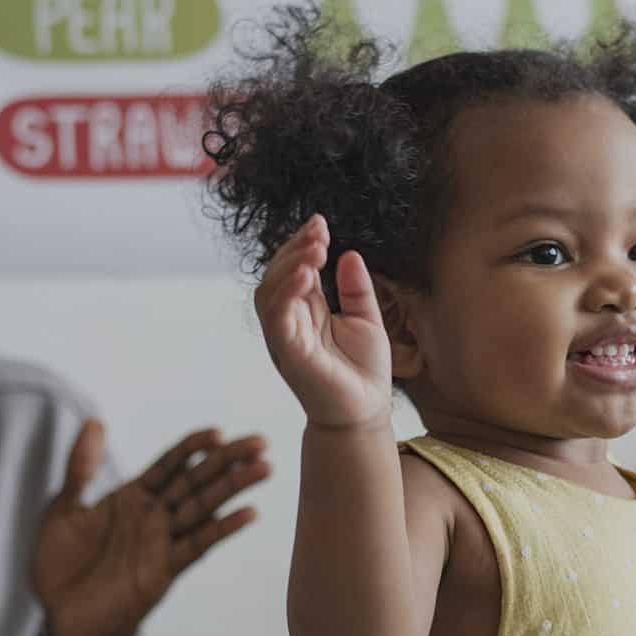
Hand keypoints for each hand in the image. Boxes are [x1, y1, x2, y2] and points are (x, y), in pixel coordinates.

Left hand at [32, 421, 269, 635]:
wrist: (58, 620)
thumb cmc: (59, 567)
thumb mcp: (63, 509)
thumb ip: (81, 468)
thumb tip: (95, 421)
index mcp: (131, 498)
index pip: (169, 465)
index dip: (192, 448)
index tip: (217, 431)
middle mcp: (153, 517)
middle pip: (196, 481)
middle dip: (227, 461)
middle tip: (260, 442)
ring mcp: (161, 543)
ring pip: (204, 508)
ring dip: (234, 488)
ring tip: (264, 467)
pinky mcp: (164, 570)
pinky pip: (197, 545)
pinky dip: (222, 528)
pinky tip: (247, 513)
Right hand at [253, 214, 392, 427]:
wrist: (366, 412)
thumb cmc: (363, 372)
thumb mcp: (365, 319)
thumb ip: (356, 288)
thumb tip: (349, 254)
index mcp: (306, 312)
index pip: (294, 270)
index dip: (302, 244)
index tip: (320, 223)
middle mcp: (290, 322)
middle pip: (276, 276)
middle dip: (294, 249)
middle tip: (319, 233)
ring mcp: (285, 338)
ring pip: (269, 293)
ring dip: (288, 266)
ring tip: (314, 250)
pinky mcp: (289, 355)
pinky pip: (277, 319)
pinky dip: (286, 294)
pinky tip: (306, 276)